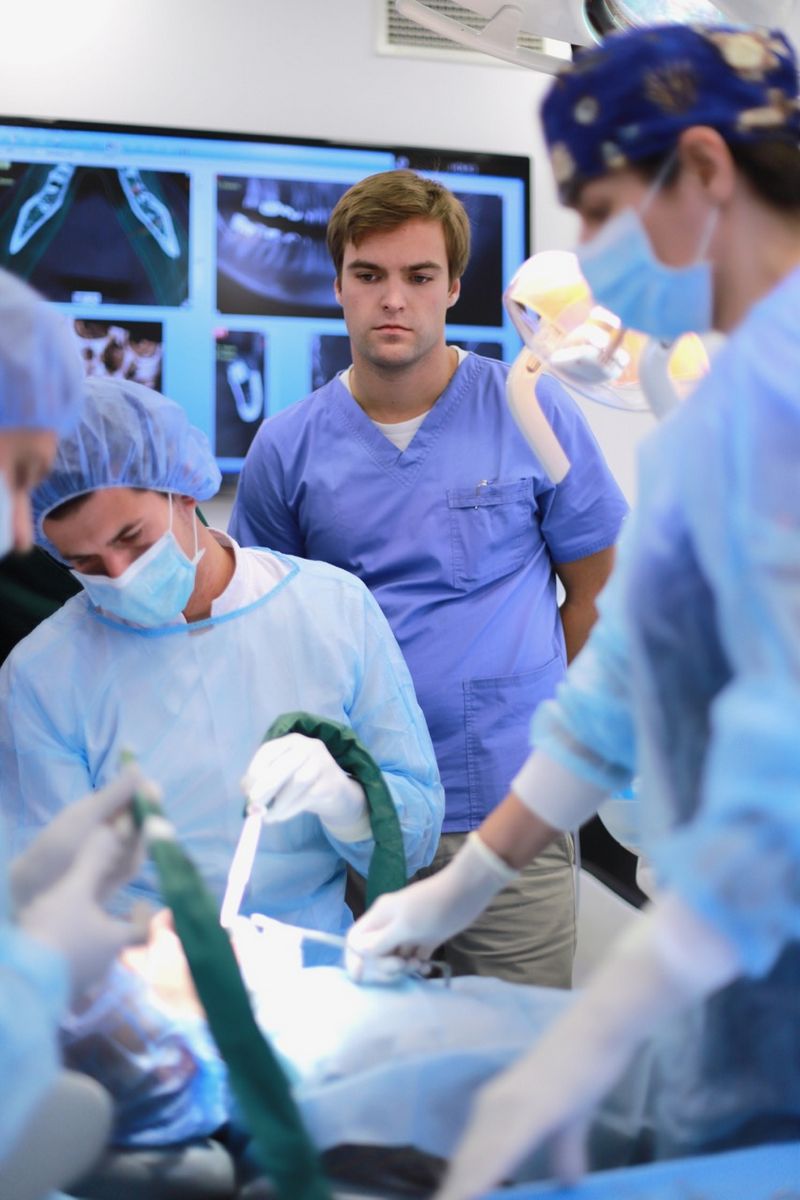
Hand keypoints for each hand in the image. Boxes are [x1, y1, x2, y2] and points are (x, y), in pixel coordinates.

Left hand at [10, 764, 157, 911]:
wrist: (38, 891)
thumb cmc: (56, 846)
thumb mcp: (85, 816)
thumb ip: (114, 795)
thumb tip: (136, 765)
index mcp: (104, 807)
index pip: (136, 794)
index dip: (148, 794)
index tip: (153, 794)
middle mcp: (114, 826)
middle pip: (145, 820)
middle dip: (144, 824)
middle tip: (125, 832)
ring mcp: (118, 851)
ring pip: (142, 844)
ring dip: (135, 847)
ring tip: (110, 854)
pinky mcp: (119, 874)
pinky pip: (134, 866)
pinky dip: (128, 866)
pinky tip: (111, 872)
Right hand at [19, 820, 152, 999]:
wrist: (22, 979)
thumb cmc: (55, 931)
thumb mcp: (74, 891)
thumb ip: (93, 863)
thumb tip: (113, 833)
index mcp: (113, 941)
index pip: (144, 933)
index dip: (145, 916)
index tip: (139, 901)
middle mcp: (103, 965)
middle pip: (114, 943)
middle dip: (108, 924)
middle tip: (95, 906)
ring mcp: (81, 981)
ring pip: (91, 956)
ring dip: (86, 939)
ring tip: (67, 920)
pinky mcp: (59, 990)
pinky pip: (70, 968)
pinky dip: (67, 953)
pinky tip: (47, 941)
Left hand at [242, 733, 370, 841]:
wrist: (337, 792)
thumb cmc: (302, 780)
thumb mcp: (282, 775)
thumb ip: (261, 779)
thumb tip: (245, 789)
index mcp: (292, 741)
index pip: (270, 750)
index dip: (255, 768)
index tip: (246, 788)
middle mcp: (309, 747)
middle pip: (284, 766)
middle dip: (265, 786)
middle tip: (253, 804)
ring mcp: (322, 763)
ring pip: (297, 782)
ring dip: (278, 802)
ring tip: (267, 816)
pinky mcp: (330, 782)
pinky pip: (307, 797)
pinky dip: (289, 809)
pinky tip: (280, 816)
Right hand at [346, 832, 516, 977]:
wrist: (466, 892)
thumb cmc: (432, 907)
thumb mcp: (404, 925)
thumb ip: (380, 941)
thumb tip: (359, 953)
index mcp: (380, 916)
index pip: (356, 940)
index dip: (355, 959)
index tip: (362, 977)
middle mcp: (391, 925)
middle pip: (375, 953)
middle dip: (385, 965)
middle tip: (403, 966)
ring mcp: (409, 932)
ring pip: (395, 957)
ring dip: (402, 967)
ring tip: (418, 965)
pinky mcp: (426, 939)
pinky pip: (413, 958)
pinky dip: (416, 966)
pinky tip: (426, 968)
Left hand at [434, 895, 740, 1199]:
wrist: (596, 1029)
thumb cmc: (582, 1069)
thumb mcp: (571, 1122)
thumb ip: (564, 1152)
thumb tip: (570, 1182)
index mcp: (495, 1112)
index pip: (468, 1163)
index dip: (457, 1191)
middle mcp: (491, 1109)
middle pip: (464, 1168)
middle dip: (455, 1196)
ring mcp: (505, 1108)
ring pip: (474, 1165)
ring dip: (462, 1193)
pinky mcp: (526, 1111)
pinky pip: (497, 1155)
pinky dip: (480, 1181)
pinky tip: (467, 1198)